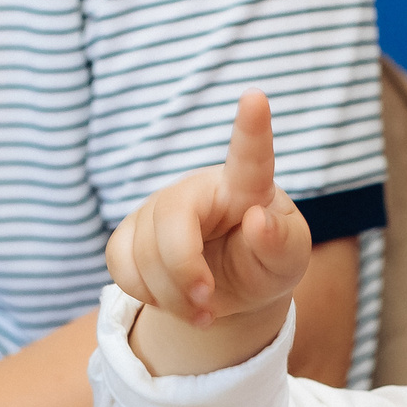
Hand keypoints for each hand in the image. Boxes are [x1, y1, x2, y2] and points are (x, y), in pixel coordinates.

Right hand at [104, 91, 310, 329]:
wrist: (229, 288)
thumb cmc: (264, 263)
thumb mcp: (288, 261)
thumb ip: (280, 243)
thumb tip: (256, 221)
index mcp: (247, 187)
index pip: (250, 155)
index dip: (252, 128)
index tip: (256, 97)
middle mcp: (198, 188)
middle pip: (171, 220)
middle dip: (184, 272)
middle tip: (207, 304)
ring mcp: (159, 207)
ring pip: (142, 252)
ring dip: (171, 297)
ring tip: (201, 308)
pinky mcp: (131, 232)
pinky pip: (119, 263)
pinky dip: (144, 294)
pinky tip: (171, 297)